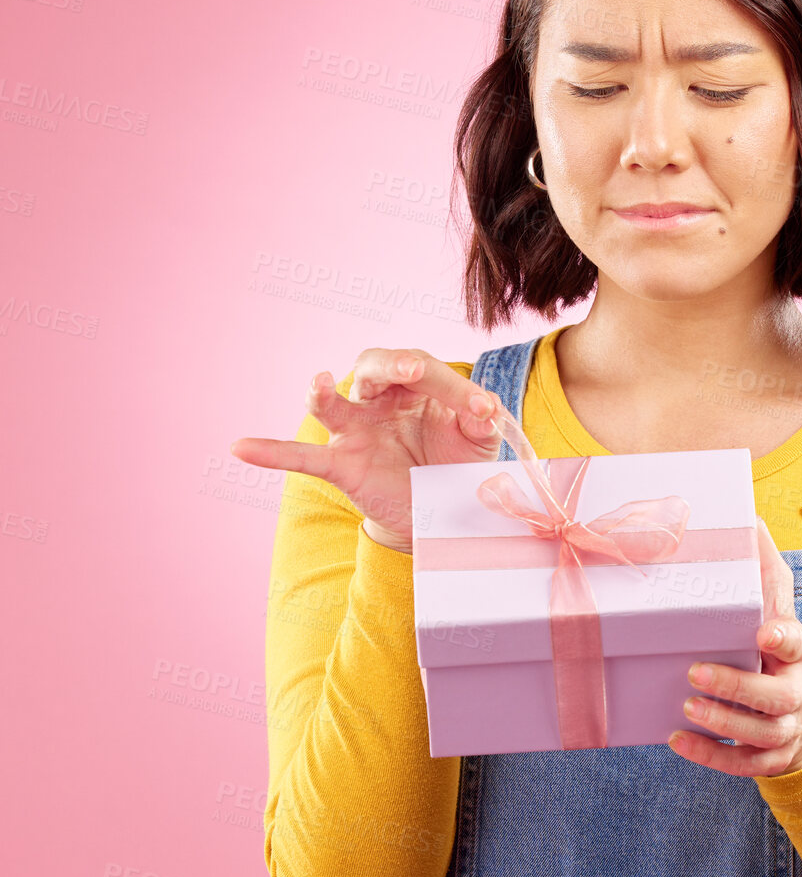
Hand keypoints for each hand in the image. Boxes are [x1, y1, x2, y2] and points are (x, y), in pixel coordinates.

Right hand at [230, 348, 507, 551]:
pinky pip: (301, 456)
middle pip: (377, 368)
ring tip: (321, 383)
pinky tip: (240, 447)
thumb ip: (481, 419)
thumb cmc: (456, 460)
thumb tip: (485, 409)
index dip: (454, 387)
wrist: (441, 510)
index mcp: (416, 385)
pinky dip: (271, 452)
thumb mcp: (478, 438)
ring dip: (324, 393)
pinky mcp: (341, 464)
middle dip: (394, 365)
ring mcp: (356, 430)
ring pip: (333, 404)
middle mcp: (381, 399)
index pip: (427, 370)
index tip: (481, 410)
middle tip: (414, 370)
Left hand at [667, 517, 801, 776]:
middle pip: (777, 698)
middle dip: (737, 688)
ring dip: (724, 722)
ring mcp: (786, 730)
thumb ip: (763, 569)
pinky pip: (743, 764)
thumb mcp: (776, 608)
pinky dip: (711, 756)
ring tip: (687, 707)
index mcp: (797, 653)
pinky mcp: (769, 758)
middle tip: (696, 673)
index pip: (798, 644)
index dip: (783, 640)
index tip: (764, 633)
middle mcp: (796, 693)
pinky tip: (678, 740)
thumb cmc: (777, 649)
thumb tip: (748, 517)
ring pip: (762, 734)